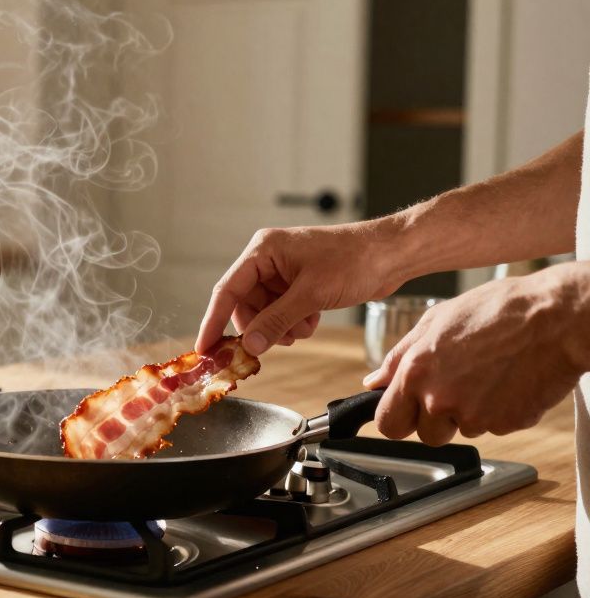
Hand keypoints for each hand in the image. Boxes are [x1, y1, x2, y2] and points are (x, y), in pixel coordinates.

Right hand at [196, 219, 410, 354]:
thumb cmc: (355, 260)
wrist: (392, 254)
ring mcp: (282, 273)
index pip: (227, 290)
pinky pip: (280, 312)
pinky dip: (293, 323)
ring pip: (264, 313)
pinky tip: (312, 321)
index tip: (204, 348)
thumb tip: (250, 346)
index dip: (213, 321)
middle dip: (261, 327)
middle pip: (245, 305)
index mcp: (263, 250)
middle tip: (278, 341)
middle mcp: (268, 259)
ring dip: (281, 328)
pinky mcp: (297, 285)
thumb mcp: (311, 295)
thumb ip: (276, 321)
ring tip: (304, 328)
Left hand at [363, 262, 589, 444]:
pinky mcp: (507, 424)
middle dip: (433, 421)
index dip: (396, 418)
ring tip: (487, 376)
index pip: (388, 423)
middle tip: (453, 391)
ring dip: (470, 413)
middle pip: (425, 436)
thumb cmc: (498, 310)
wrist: (555, 317)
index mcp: (416, 373)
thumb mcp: (436, 320)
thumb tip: (374, 382)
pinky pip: (494, 427)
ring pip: (462, 430)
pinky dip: (499, 410)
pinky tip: (508, 380)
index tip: (405, 412)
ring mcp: (475, 415)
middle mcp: (440, 399)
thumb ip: (399, 357)